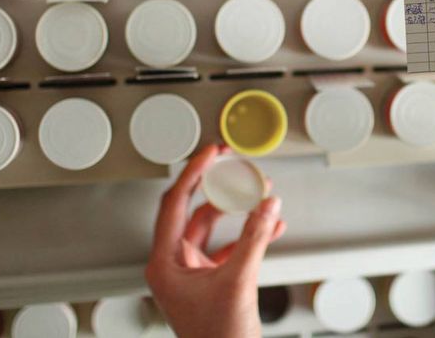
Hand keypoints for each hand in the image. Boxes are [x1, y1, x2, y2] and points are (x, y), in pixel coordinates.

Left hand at [145, 144, 286, 337]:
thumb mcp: (238, 280)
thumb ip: (255, 237)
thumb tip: (267, 205)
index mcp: (164, 263)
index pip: (174, 203)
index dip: (193, 173)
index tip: (211, 154)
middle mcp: (173, 264)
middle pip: (193, 210)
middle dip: (217, 187)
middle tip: (231, 163)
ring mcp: (192, 272)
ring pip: (212, 228)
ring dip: (237, 210)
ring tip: (258, 192)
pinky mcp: (210, 280)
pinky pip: (227, 247)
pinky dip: (247, 234)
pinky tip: (270, 225)